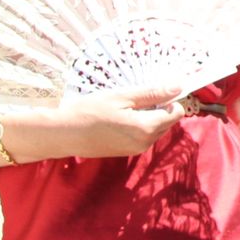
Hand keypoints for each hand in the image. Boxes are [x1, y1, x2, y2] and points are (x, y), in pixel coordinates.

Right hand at [56, 86, 186, 158]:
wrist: (61, 134)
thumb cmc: (88, 111)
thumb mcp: (121, 97)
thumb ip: (152, 93)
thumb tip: (178, 87)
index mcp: (146, 129)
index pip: (176, 112)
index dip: (170, 98)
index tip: (156, 88)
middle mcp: (144, 143)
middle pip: (168, 121)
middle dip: (160, 107)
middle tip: (137, 95)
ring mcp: (135, 149)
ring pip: (156, 128)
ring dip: (149, 115)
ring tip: (125, 105)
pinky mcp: (126, 152)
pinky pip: (143, 135)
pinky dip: (139, 124)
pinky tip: (120, 116)